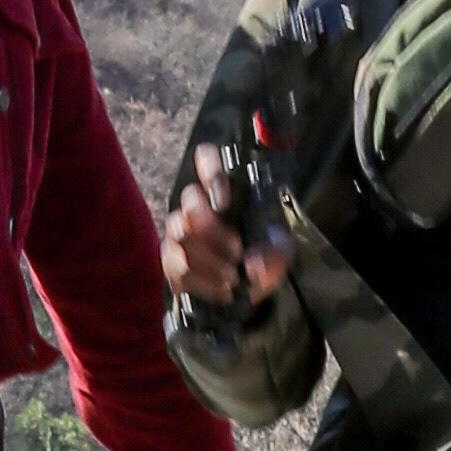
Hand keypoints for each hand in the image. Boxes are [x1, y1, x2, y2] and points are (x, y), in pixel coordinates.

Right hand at [164, 144, 290, 314]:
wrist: (247, 289)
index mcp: (224, 192)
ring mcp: (178, 233)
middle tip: (237, 252)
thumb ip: (273, 253)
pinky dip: (205, 283)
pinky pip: (179, 269)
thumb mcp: (280, 251)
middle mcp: (196, 207)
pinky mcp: (170, 261)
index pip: (207, 160)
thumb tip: (253, 265)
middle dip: (214, 231)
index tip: (225, 203)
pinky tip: (223, 290)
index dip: (212, 174)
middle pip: (190, 202)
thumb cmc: (262, 256)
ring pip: (182, 237)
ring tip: (233, 277)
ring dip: (211, 261)